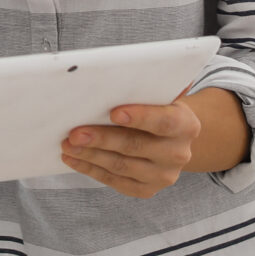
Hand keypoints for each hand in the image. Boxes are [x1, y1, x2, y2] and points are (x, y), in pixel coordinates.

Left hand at [62, 86, 249, 198]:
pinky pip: (114, 181)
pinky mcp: (146, 190)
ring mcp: (163, 175)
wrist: (171, 141)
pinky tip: (74, 159)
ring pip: (121, 166)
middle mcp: (178, 154)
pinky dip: (91, 170)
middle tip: (75, 133)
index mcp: (186, 125)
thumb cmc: (159, 110)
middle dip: (102, 139)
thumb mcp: (163, 96)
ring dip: (90, 156)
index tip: (114, 112)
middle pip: (135, 146)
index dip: (140, 117)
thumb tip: (136, 65)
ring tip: (68, 145)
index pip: (164, 121)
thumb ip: (155, 84)